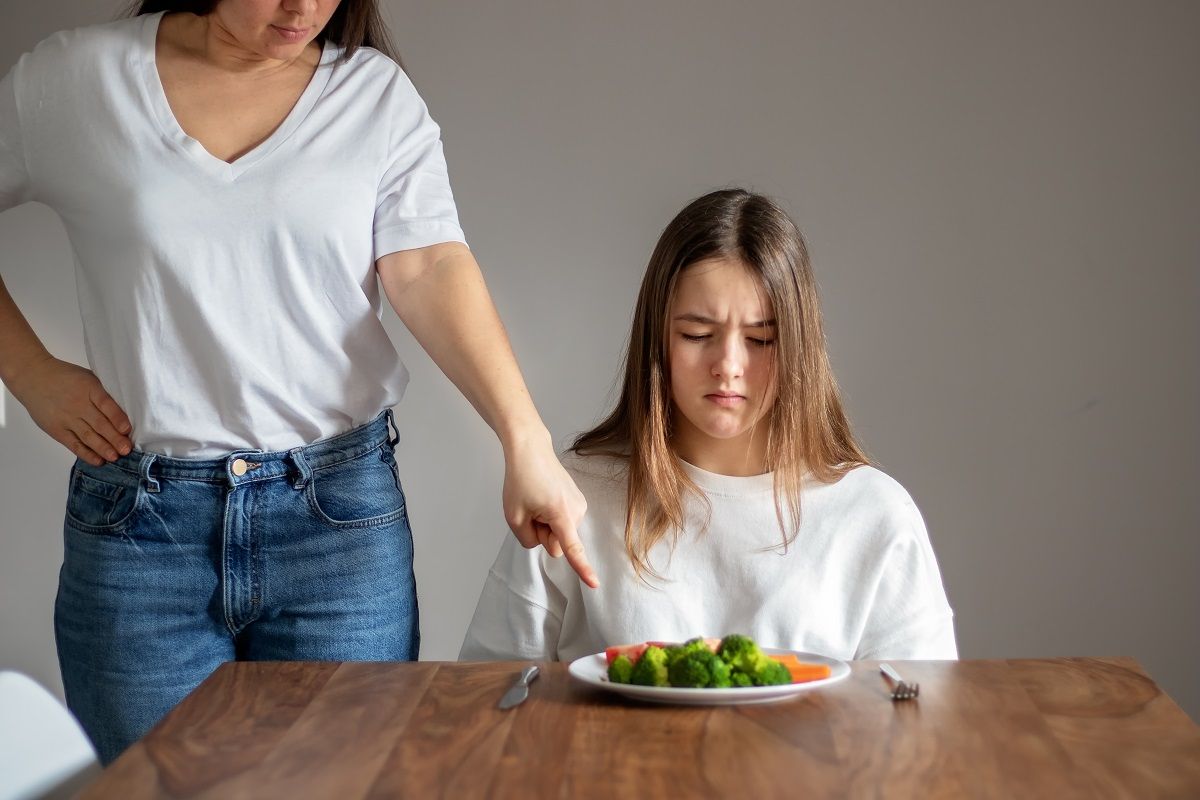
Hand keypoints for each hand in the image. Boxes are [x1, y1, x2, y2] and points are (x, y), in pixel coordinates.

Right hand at [9, 356, 132, 465]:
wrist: (34, 378)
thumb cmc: (67, 377)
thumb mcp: (88, 377)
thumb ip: (104, 392)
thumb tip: (129, 409)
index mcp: (89, 388)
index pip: (105, 404)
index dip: (117, 417)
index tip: (127, 429)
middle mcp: (78, 404)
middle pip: (99, 423)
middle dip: (114, 438)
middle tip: (126, 449)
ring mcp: (66, 418)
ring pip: (88, 436)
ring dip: (103, 448)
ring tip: (115, 457)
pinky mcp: (56, 429)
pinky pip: (73, 444)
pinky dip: (86, 453)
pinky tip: (98, 460)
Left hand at [502, 433, 598, 587]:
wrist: (531, 451)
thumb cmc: (520, 480)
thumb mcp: (514, 517)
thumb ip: (528, 540)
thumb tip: (546, 543)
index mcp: (560, 514)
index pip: (572, 549)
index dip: (583, 568)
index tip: (594, 584)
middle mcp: (576, 511)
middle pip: (557, 544)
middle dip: (542, 534)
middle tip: (530, 512)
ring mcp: (580, 505)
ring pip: (560, 533)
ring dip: (545, 524)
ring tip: (536, 501)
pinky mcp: (578, 502)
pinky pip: (562, 522)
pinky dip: (551, 516)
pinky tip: (544, 498)